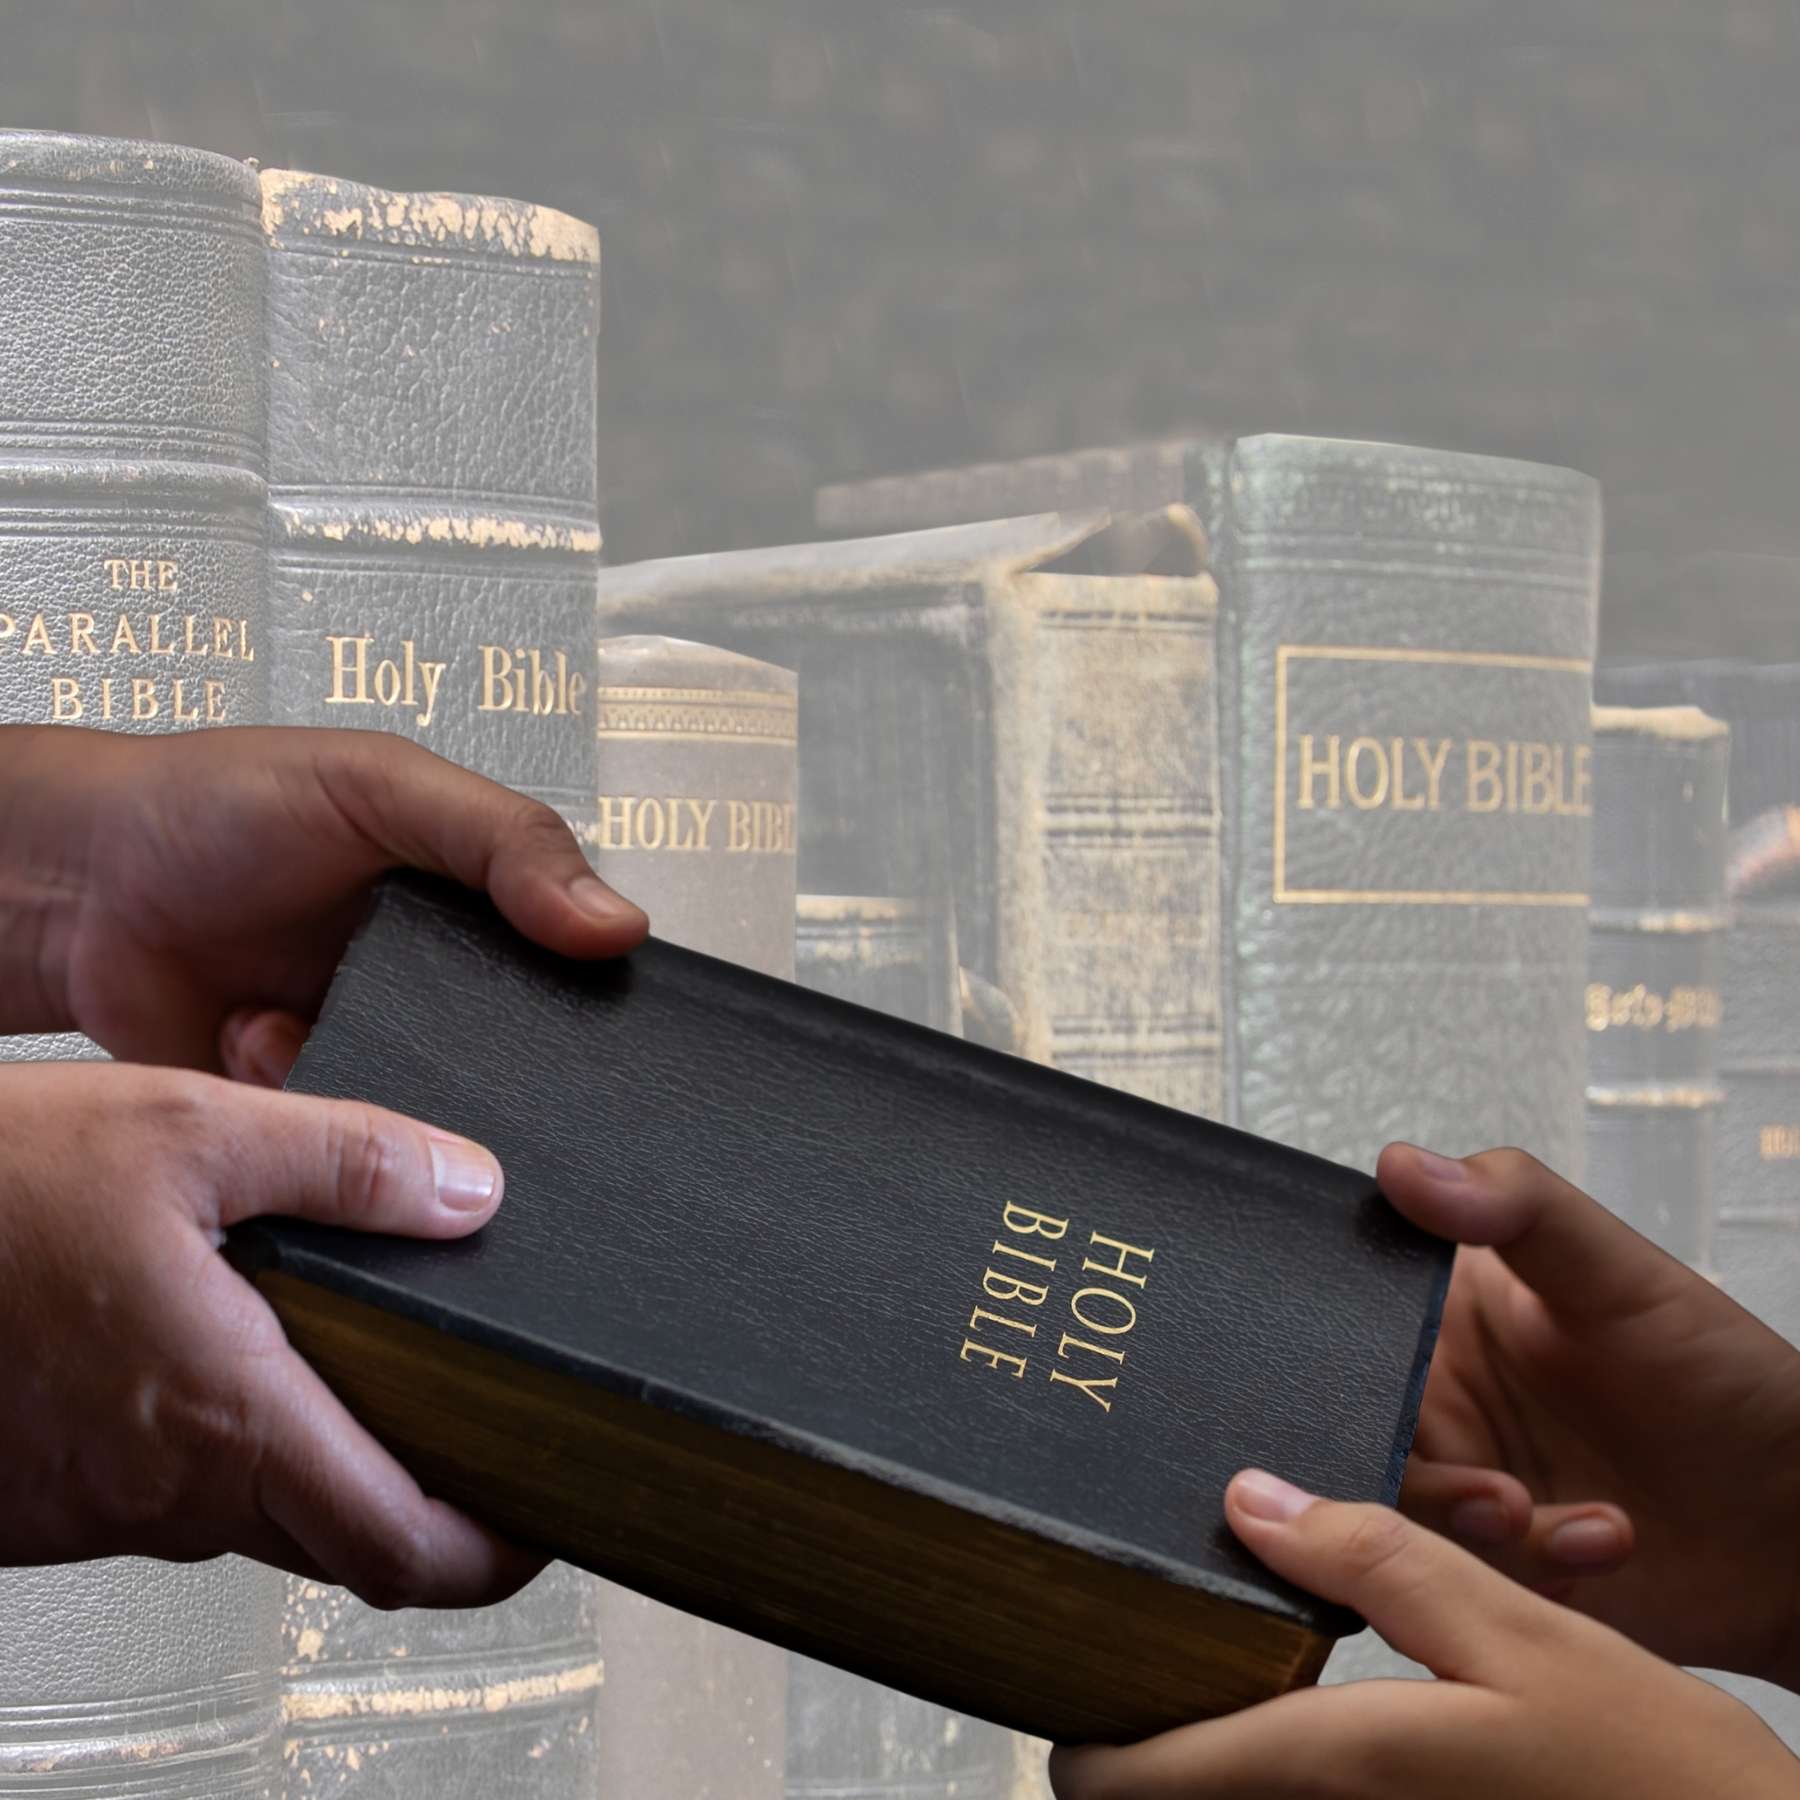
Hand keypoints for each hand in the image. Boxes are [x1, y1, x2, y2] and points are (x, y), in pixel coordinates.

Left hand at [0, 724, 645, 1073]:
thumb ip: (504, 840)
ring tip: (322, 1014)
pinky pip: (354, 1148)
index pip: (575, 958)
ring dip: (397, 1086)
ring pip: (444, 1113)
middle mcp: (438, 983)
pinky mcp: (315, 1110)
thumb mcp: (383, 786)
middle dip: (494, 1056)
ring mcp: (378, 1048)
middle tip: (442, 1017)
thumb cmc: (218, 806)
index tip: (593, 994)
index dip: (595, 982)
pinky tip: (260, 1040)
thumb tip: (616, 922)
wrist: (77, 887)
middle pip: (521, 1051)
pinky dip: (312, 1106)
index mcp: (475, 902)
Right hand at [0, 1059, 539, 1607]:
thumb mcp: (187, 1133)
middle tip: (484, 1441)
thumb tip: (472, 1189)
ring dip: (322, 1461)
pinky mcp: (42, 1496)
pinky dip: (224, 1443)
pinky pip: (165, 1492)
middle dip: (424, 1505)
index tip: (549, 1521)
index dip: (498, 1554)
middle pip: (343, 1541)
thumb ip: (349, 1161)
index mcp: (230, 1419)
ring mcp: (97, 1507)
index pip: (406, 1552)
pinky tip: (231, 1351)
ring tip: (374, 1372)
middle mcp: (167, 1490)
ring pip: (253, 1512)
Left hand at [1051, 1475, 1799, 1798]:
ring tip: (1198, 1645)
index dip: (1080, 1745)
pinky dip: (1275, 1757)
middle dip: (1139, 1735)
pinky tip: (1299, 1690)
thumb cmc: (1658, 1772)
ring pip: (1250, 1795)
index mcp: (1346, 1768)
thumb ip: (1380, 1563)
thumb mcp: (1521, 1635)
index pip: (1146, 1782)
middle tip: (1120, 1635)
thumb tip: (1250, 1502)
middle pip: (1187, 1796)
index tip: (1045, 1686)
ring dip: (1209, 1747)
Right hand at [1382, 1142, 1799, 1689]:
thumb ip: (1515, 1204)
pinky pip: (1456, 1575)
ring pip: (1396, 1508)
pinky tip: (1599, 1539)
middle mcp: (1444, 1394)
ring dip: (1467, 1522)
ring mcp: (1465, 1477)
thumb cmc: (1727, 1380)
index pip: (1351, 1322)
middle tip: (1487, 1486)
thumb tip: (1401, 1164)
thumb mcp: (1619, 1271)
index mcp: (1448, 1311)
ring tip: (1539, 1514)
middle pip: (1356, 1428)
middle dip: (1415, 1466)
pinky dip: (1524, 1564)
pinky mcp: (1493, 1563)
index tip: (1393, 1387)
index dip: (1350, 1357)